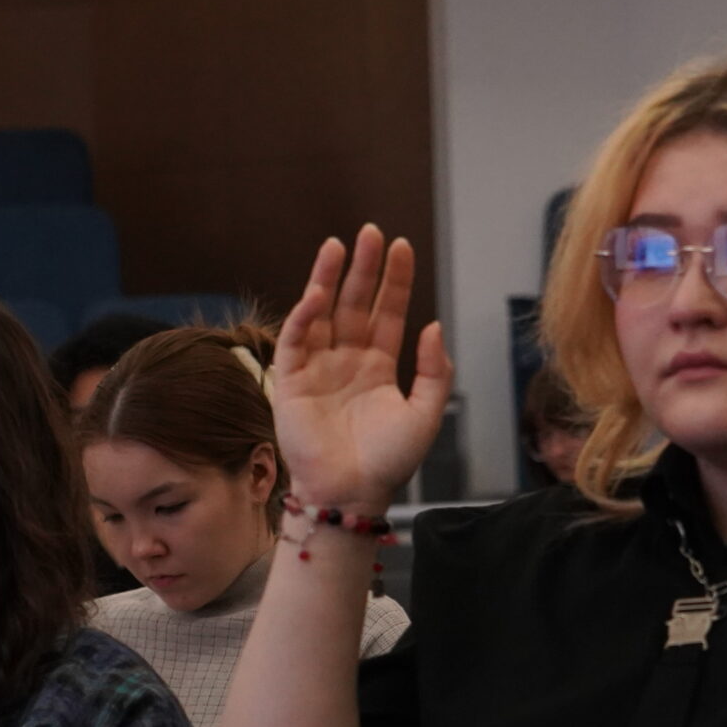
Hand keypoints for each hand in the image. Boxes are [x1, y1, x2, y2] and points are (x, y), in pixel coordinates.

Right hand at [272, 225, 454, 514]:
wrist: (353, 494)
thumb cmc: (389, 460)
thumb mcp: (425, 413)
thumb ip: (434, 370)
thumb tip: (433, 325)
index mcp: (378, 366)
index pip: (387, 312)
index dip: (394, 280)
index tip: (401, 247)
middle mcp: (347, 360)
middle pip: (355, 303)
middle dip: (362, 268)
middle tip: (369, 232)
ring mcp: (318, 368)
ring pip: (322, 314)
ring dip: (328, 280)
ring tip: (337, 246)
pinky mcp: (291, 382)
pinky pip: (295, 341)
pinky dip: (303, 317)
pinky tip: (317, 294)